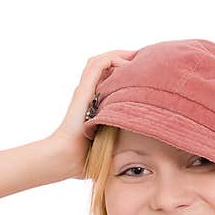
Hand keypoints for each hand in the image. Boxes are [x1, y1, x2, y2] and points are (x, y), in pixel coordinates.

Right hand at [47, 49, 137, 179]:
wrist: (68, 158)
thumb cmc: (86, 158)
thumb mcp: (110, 145)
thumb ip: (122, 143)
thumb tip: (141, 157)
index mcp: (95, 104)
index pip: (110, 80)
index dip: (126, 74)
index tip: (146, 75)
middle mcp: (89, 94)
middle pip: (106, 67)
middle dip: (126, 60)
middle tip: (145, 60)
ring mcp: (85, 91)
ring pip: (101, 61)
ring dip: (119, 55)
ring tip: (137, 56)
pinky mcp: (83, 90)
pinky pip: (97, 65)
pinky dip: (112, 59)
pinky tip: (126, 64)